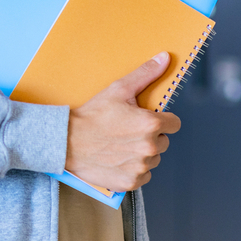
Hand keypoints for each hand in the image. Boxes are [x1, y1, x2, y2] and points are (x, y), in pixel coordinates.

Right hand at [64, 52, 181, 191]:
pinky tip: (117, 159)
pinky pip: (143, 176)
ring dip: (142, 154)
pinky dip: (133, 169)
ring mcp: (141, 167)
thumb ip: (145, 74)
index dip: (162, 120)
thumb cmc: (92, 115)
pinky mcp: (131, 182)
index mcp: (151, 124)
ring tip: (120, 145)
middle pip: (163, 142)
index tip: (146, 119)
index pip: (174, 124)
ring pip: (153, 159)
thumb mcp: (118, 89)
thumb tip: (164, 58)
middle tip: (127, 131)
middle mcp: (149, 147)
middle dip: (150, 137)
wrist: (66, 141)